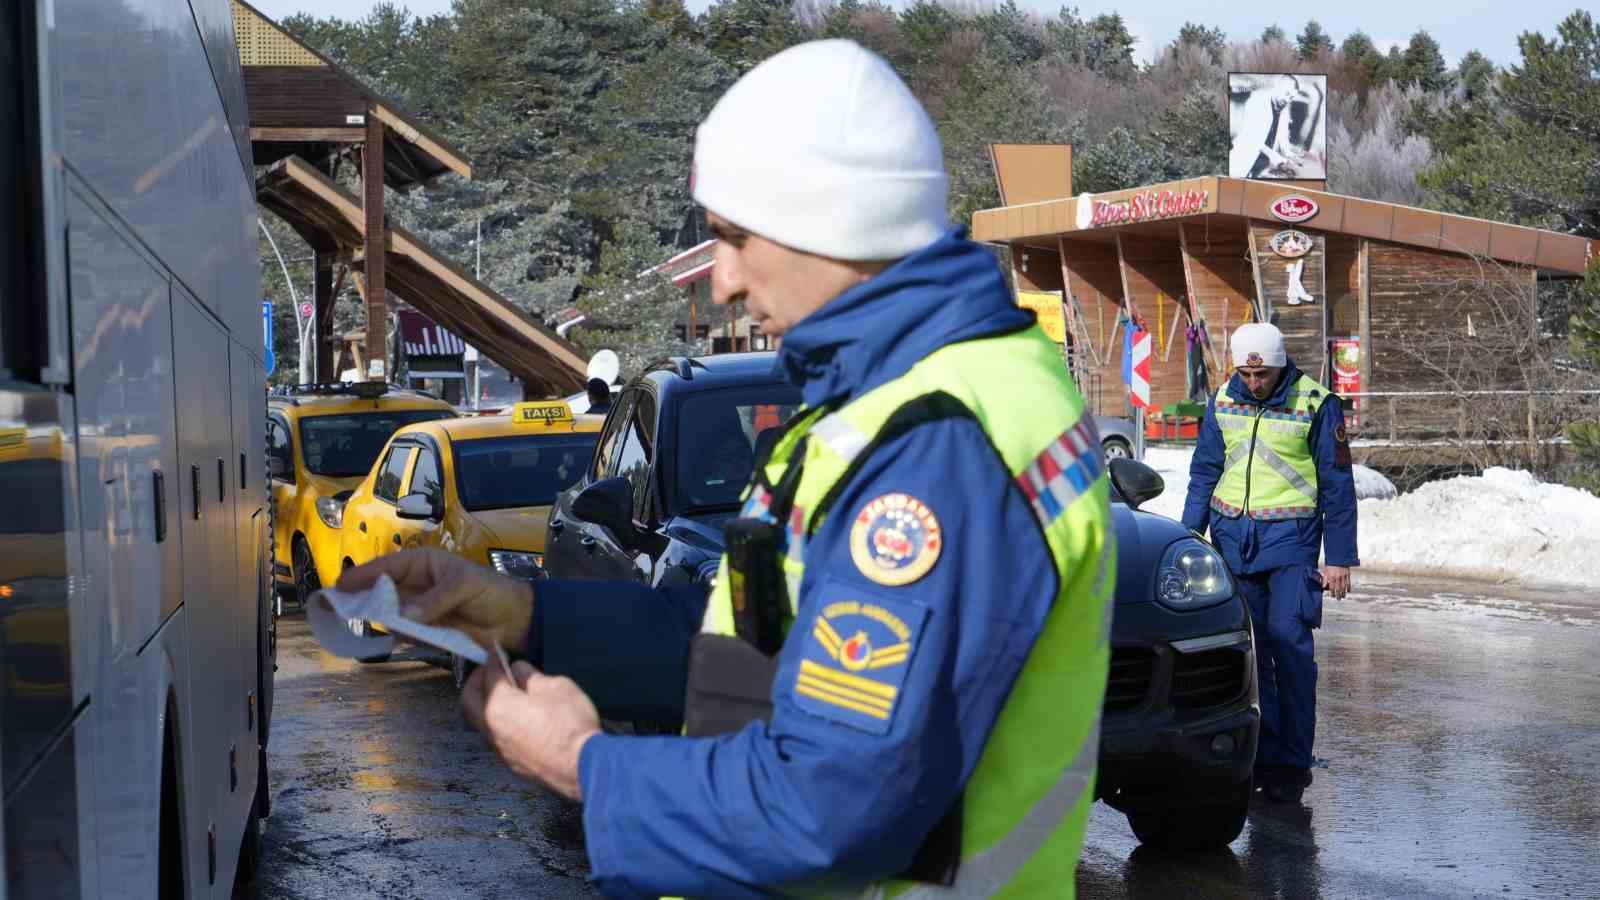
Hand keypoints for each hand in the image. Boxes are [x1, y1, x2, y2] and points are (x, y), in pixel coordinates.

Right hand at [337, 548, 533, 651]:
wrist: (516, 621)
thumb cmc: (493, 592)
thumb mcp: (465, 586)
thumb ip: (435, 600)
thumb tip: (403, 616)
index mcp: (423, 564)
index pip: (386, 567)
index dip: (362, 576)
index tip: (340, 586)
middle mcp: (416, 586)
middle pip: (380, 592)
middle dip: (362, 600)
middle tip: (337, 610)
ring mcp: (420, 609)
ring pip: (390, 615)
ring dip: (383, 621)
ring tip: (371, 625)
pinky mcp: (427, 631)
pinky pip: (406, 633)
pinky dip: (403, 636)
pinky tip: (407, 637)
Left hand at [462, 661, 599, 801]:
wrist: (581, 768)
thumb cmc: (569, 723)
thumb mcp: (555, 687)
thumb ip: (531, 677)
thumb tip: (518, 670)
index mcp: (498, 705)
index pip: (490, 674)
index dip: (493, 658)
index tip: (495, 648)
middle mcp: (490, 728)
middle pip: (469, 700)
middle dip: (476, 681)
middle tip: (489, 671)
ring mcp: (498, 749)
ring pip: (478, 721)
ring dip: (484, 704)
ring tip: (501, 694)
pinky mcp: (510, 763)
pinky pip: (495, 736)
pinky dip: (497, 722)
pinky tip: (515, 717)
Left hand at [1321, 565, 1350, 598]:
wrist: (1338, 558)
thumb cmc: (1331, 564)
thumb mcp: (1325, 571)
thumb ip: (1324, 579)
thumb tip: (1323, 586)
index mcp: (1331, 576)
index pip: (1331, 587)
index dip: (1332, 592)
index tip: (1332, 596)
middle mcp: (1337, 577)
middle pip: (1338, 588)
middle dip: (1338, 594)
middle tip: (1338, 599)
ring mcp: (1343, 576)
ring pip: (1343, 586)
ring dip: (1343, 592)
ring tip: (1343, 597)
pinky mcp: (1347, 574)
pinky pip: (1348, 582)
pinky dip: (1349, 587)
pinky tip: (1348, 591)